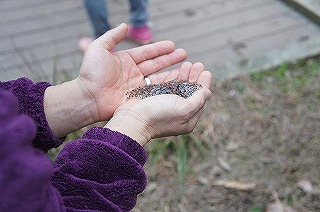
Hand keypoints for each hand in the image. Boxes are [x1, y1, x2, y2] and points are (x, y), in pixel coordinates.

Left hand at [44, 23, 186, 137]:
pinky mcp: (138, 99)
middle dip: (170, 59)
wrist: (88, 98)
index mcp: (125, 60)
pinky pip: (155, 91)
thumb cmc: (90, 73)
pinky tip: (177, 84)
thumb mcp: (98, 49)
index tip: (173, 45)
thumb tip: (125, 25)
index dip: (160, 48)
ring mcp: (136, 86)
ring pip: (158, 78)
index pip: (146, 52)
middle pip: (155, 64)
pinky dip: (166, 88)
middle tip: (185, 54)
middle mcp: (133, 73)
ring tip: (186, 69)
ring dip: (171, 73)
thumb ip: (112, 36)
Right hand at [105, 62, 211, 145]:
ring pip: (178, 87)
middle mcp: (177, 114)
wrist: (132, 119)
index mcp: (187, 120)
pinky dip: (172, 77)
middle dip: (194, 77)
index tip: (206, 72)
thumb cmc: (159, 116)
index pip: (199, 100)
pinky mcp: (154, 98)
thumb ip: (198, 101)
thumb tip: (207, 92)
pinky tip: (176, 69)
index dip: (203, 85)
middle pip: (190, 93)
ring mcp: (165, 106)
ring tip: (188, 63)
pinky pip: (167, 86)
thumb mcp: (184, 109)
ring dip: (184, 75)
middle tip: (198, 64)